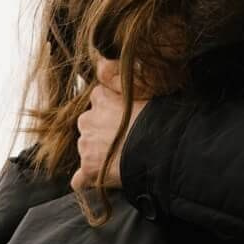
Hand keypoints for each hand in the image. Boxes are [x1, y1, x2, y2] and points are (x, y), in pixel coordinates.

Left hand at [70, 59, 149, 192]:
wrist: (162, 149)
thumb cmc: (159, 118)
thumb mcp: (145, 88)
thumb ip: (118, 78)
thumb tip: (99, 63)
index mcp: (100, 97)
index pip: (98, 101)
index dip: (112, 111)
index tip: (125, 119)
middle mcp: (88, 119)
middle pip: (89, 125)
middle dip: (101, 133)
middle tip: (124, 141)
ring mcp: (87, 145)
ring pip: (86, 149)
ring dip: (98, 154)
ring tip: (121, 160)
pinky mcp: (89, 168)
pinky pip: (80, 177)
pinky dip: (86, 179)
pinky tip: (94, 181)